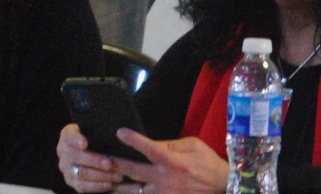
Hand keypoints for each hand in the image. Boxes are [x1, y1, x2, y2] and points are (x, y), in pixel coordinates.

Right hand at [58, 123, 123, 192]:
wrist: (93, 149)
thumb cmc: (98, 135)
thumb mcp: (98, 128)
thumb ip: (101, 129)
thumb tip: (119, 130)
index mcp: (67, 135)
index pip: (69, 136)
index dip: (76, 140)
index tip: (85, 143)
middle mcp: (63, 152)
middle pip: (75, 157)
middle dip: (93, 161)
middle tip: (109, 164)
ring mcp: (66, 168)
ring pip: (80, 173)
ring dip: (99, 175)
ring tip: (116, 175)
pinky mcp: (72, 181)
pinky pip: (82, 186)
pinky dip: (97, 186)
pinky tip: (109, 184)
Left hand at [106, 128, 230, 193]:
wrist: (222, 186)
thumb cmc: (207, 163)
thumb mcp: (193, 145)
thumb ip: (170, 144)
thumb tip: (151, 143)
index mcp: (172, 160)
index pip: (148, 148)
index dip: (133, 139)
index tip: (119, 132)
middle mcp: (164, 178)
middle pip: (133, 171)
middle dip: (114, 164)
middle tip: (98, 159)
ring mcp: (162, 193)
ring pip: (132, 191)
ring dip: (116, 186)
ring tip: (100, 181)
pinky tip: (118, 191)